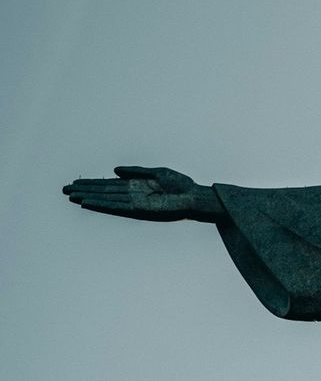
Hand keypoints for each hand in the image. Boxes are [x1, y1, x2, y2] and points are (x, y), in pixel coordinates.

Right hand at [62, 166, 220, 221]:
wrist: (195, 196)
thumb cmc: (181, 185)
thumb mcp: (157, 172)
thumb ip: (136, 171)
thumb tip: (114, 170)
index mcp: (135, 185)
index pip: (109, 185)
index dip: (92, 183)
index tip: (76, 182)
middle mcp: (132, 194)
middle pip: (103, 192)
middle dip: (85, 190)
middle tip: (65, 190)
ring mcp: (134, 202)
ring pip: (106, 200)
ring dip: (89, 198)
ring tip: (72, 196)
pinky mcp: (140, 209)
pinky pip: (117, 207)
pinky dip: (103, 205)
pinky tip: (90, 203)